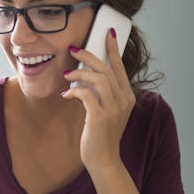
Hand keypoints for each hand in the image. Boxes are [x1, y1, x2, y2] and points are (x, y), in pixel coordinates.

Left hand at [61, 28, 134, 169]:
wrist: (104, 160)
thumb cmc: (101, 135)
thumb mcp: (107, 111)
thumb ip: (102, 94)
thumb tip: (86, 76)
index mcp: (127, 96)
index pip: (120, 67)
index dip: (113, 49)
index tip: (107, 34)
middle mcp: (124, 100)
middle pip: (107, 69)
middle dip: (89, 56)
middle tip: (73, 50)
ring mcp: (114, 109)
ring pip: (98, 79)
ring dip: (80, 73)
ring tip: (66, 74)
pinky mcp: (100, 117)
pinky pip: (86, 95)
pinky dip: (74, 90)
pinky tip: (66, 94)